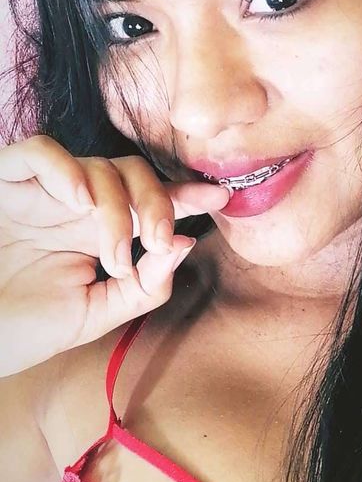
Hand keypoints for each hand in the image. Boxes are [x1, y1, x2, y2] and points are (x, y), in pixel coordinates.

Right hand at [0, 134, 230, 376]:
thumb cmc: (19, 330)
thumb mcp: (92, 316)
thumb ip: (143, 287)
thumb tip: (184, 244)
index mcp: (96, 233)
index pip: (147, 200)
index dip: (184, 194)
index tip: (220, 197)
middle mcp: (72, 206)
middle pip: (132, 174)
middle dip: (157, 202)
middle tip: (158, 241)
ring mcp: (40, 193)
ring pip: (97, 165)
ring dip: (117, 207)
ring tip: (113, 254)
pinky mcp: (4, 183)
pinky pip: (39, 151)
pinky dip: (66, 168)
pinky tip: (80, 202)